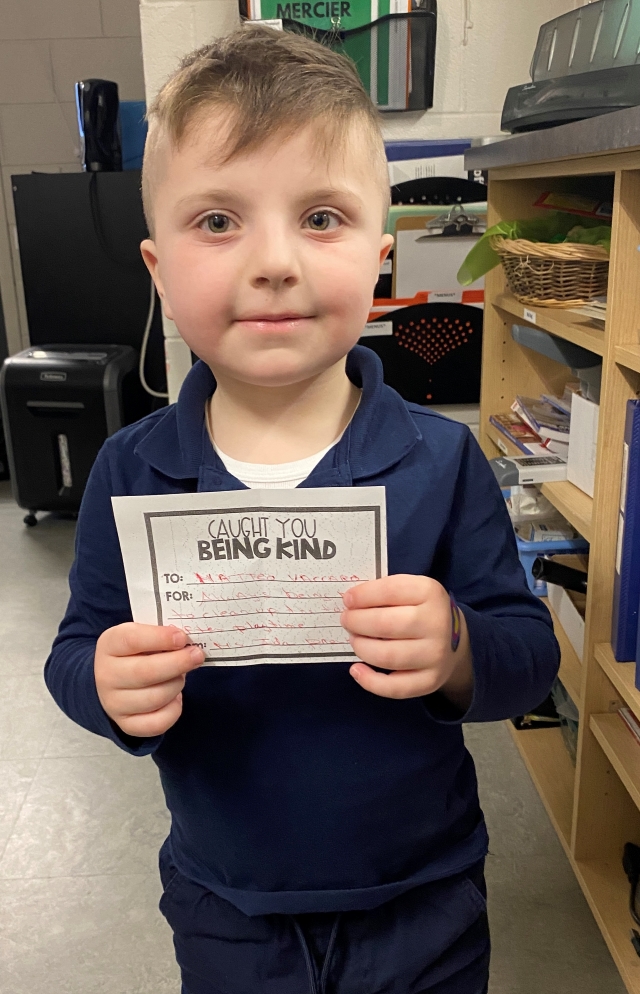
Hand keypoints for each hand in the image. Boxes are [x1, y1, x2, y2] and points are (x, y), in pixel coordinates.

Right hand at [94, 623, 204, 736]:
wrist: (114, 679)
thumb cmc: (135, 652)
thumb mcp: (141, 634)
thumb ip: (160, 636)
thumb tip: (186, 644)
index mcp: (109, 645)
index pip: (132, 640)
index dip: (160, 638)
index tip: (182, 638)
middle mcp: (106, 675)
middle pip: (144, 672)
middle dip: (177, 663)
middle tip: (197, 656)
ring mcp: (114, 703)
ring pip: (155, 698)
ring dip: (176, 685)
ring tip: (181, 676)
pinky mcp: (126, 724)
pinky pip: (157, 723)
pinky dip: (173, 710)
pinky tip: (175, 697)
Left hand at [341, 575, 472, 704]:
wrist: (453, 639)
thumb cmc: (422, 610)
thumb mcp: (412, 590)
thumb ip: (385, 592)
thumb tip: (351, 602)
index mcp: (430, 593)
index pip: (389, 591)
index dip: (363, 595)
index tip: (348, 599)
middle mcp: (436, 624)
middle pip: (385, 624)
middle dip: (356, 622)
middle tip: (347, 620)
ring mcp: (435, 655)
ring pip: (386, 656)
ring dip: (361, 647)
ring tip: (354, 639)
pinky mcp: (430, 680)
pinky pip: (395, 687)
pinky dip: (369, 681)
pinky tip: (356, 669)